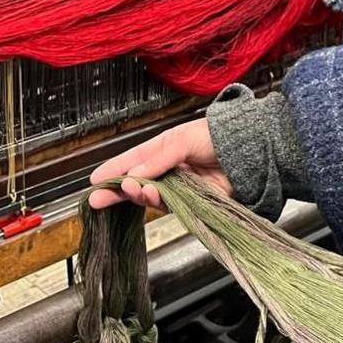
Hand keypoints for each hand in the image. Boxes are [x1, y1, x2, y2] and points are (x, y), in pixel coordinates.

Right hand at [88, 118, 232, 209]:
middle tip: (97, 198)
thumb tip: (133, 174)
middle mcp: (167, 170)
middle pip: (136, 183)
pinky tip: (148, 193)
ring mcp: (178, 187)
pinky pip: (168, 205)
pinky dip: (156, 201)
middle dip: (116, 191)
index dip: (114, 169)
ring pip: (149, 196)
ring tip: (127, 188)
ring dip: (136, 194)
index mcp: (163, 150)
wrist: (248, 152)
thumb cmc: (217, 137)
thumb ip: (158, 159)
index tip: (94, 180)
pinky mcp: (190, 202)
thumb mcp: (182, 140)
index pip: (132, 160)